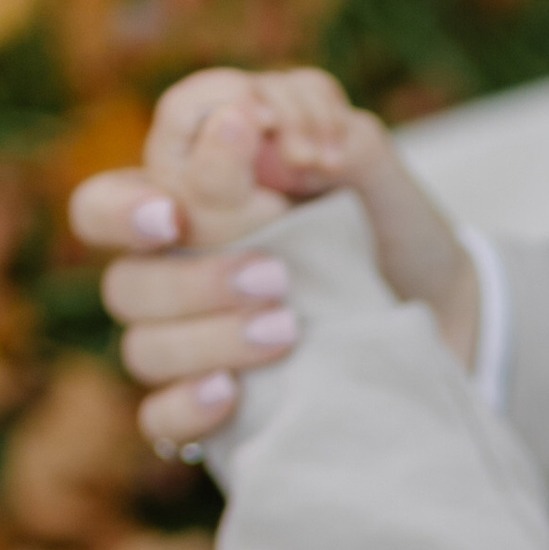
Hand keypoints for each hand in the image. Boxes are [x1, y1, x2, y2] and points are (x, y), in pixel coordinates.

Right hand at [72, 65, 481, 456]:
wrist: (441, 304)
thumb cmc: (384, 222)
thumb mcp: (368, 164)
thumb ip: (317, 130)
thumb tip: (264, 141)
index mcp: (182, 209)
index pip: (108, 204)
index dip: (131, 209)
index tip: (182, 214)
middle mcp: (171, 274)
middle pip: (124, 281)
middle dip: (193, 280)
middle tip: (276, 275)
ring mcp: (188, 342)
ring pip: (144, 348)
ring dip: (211, 337)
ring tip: (290, 328)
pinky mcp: (214, 406)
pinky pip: (162, 419)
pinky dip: (190, 407)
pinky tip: (233, 393)